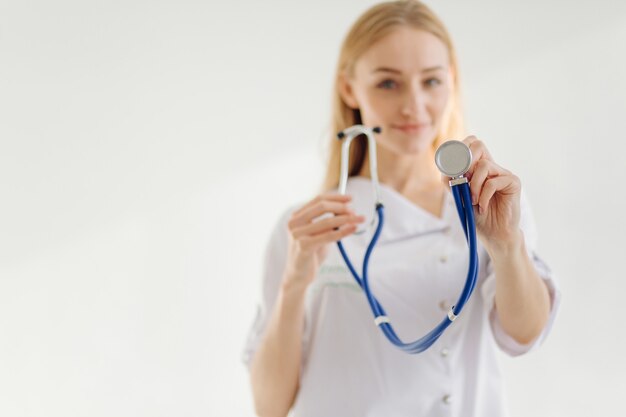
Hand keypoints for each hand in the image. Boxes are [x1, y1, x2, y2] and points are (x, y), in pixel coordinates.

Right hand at [283, 193, 364, 287]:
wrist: (299, 276)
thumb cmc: (311, 254)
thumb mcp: (319, 234)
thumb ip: (328, 222)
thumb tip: (348, 210)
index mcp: (296, 216)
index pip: (318, 199)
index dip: (336, 197)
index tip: (350, 198)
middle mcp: (294, 223)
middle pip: (322, 207)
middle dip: (341, 207)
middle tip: (355, 211)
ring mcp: (297, 234)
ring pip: (327, 221)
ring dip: (347, 219)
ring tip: (359, 219)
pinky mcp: (303, 246)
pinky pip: (329, 236)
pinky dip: (343, 231)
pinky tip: (353, 229)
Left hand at [451, 136, 522, 251]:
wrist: (494, 234)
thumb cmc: (477, 215)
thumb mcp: (459, 197)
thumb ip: (452, 181)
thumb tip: (446, 168)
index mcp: (478, 167)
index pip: (470, 144)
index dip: (459, 148)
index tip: (452, 166)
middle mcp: (491, 166)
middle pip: (478, 145)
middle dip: (465, 161)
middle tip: (462, 180)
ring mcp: (503, 173)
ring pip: (483, 166)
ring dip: (473, 186)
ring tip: (473, 201)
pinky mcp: (513, 182)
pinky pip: (493, 182)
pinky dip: (484, 196)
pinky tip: (483, 207)